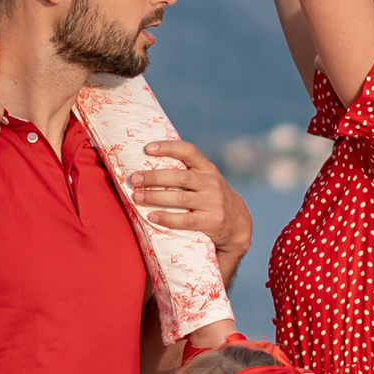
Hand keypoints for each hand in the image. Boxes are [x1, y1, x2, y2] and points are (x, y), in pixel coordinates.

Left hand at [127, 137, 244, 263]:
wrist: (239, 226)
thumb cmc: (212, 199)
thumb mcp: (207, 181)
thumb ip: (188, 173)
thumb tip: (150, 161)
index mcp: (208, 169)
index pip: (189, 151)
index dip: (168, 147)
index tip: (147, 148)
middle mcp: (212, 183)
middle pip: (179, 177)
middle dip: (154, 177)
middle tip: (134, 179)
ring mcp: (214, 202)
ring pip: (180, 198)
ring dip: (155, 197)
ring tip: (136, 197)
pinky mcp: (213, 222)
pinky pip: (186, 220)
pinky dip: (167, 218)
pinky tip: (152, 216)